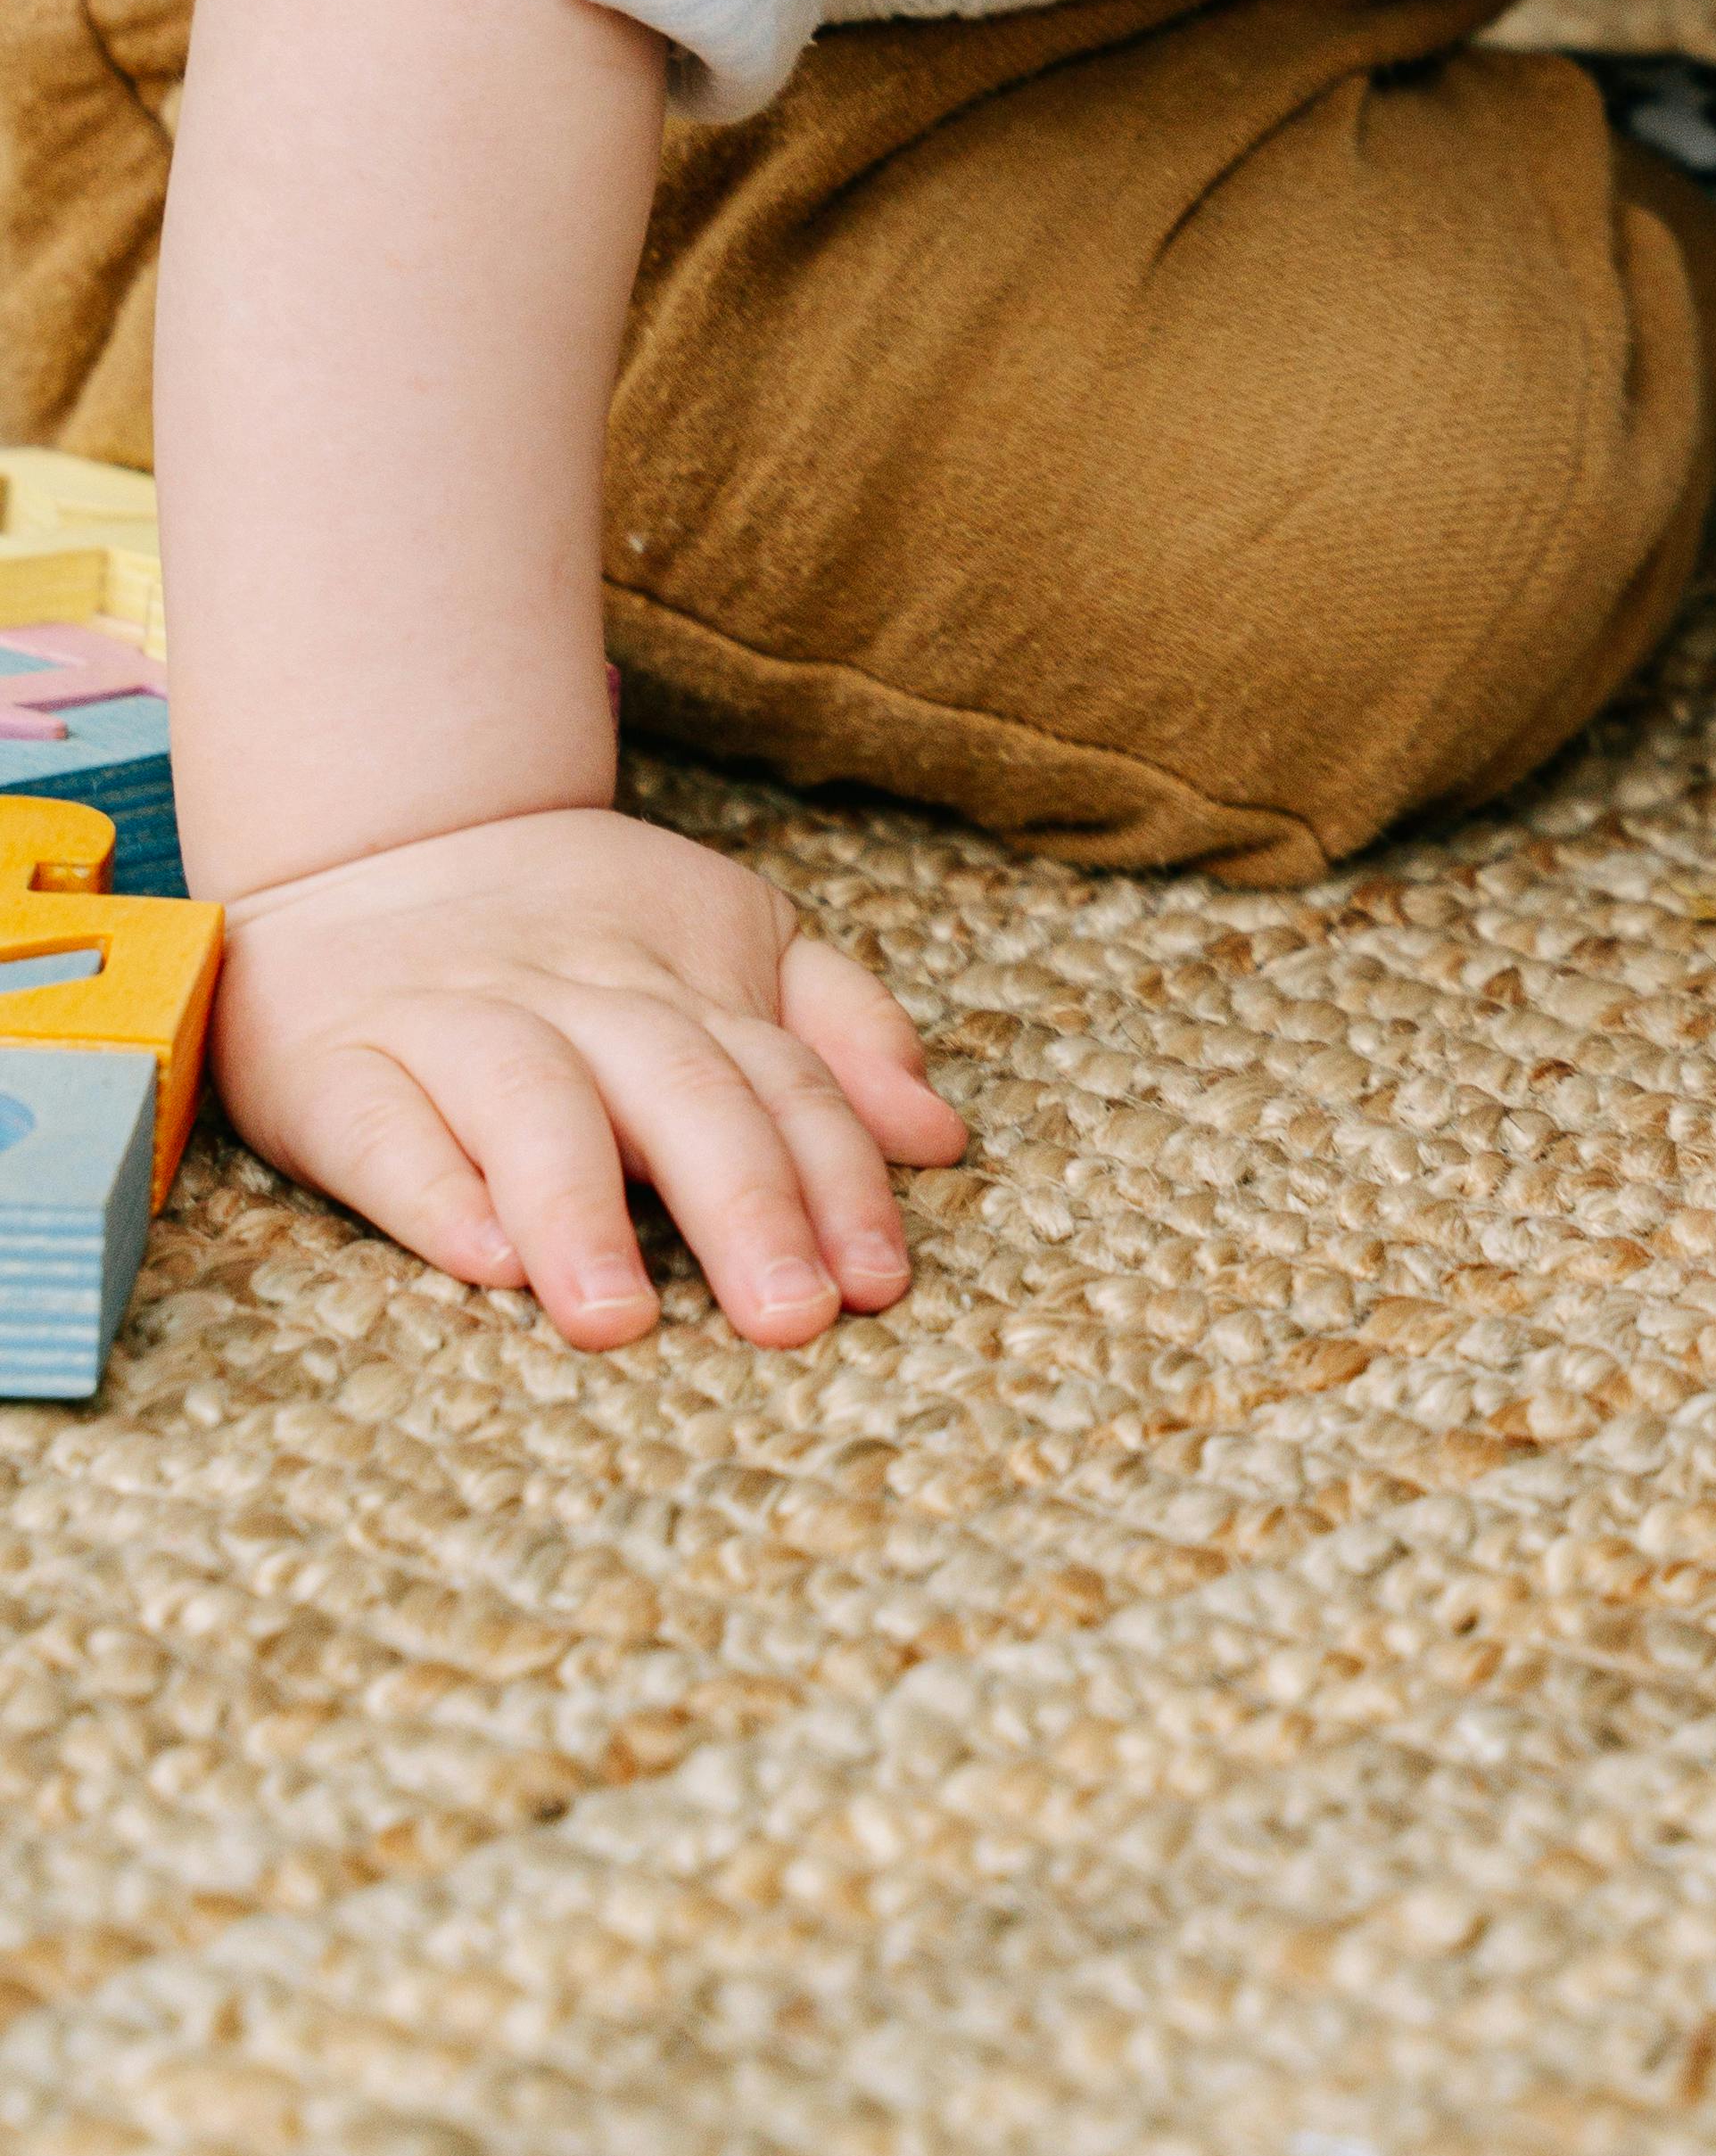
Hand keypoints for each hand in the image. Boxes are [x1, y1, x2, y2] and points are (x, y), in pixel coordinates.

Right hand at [211, 801, 968, 1352]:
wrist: (385, 837)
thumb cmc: (582, 926)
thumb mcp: (733, 940)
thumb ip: (838, 1030)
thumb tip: (939, 1136)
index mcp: (685, 985)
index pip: (782, 1081)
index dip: (839, 1180)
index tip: (879, 1282)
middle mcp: (581, 1001)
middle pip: (680, 1094)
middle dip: (745, 1204)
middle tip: (791, 1316)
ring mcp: (456, 1027)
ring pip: (533, 1106)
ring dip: (581, 1210)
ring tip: (620, 1318)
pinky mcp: (336, 1067)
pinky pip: (384, 1128)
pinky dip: (432, 1189)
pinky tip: (482, 1259)